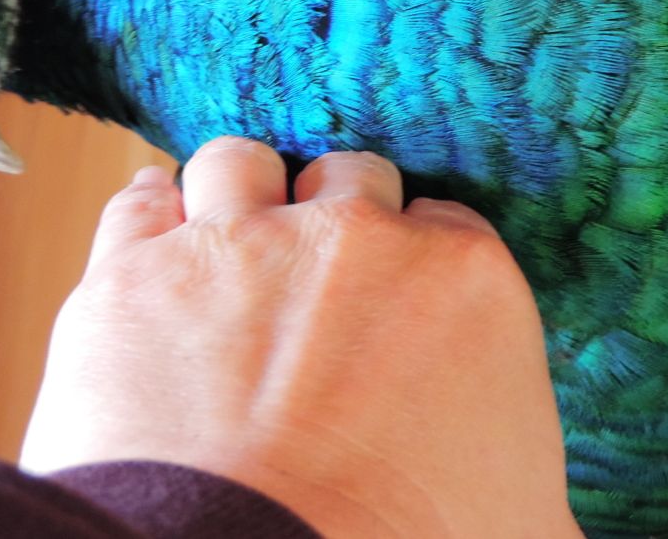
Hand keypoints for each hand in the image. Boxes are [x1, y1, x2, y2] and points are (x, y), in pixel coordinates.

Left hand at [21, 137, 579, 537]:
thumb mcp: (526, 517)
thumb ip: (529, 466)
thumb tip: (533, 499)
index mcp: (463, 280)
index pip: (446, 224)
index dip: (418, 258)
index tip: (397, 300)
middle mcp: (352, 238)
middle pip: (348, 178)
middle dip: (334, 219)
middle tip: (316, 280)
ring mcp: (237, 245)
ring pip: (240, 164)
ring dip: (239, 194)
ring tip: (228, 243)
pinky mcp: (134, 275)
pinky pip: (138, 201)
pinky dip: (147, 213)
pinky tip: (153, 236)